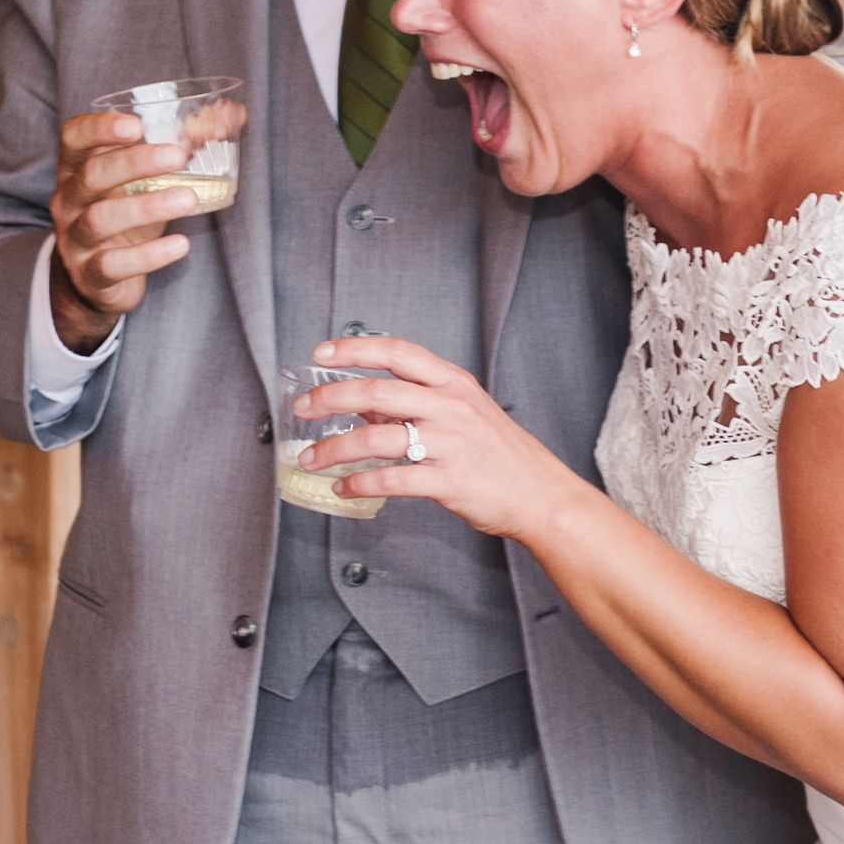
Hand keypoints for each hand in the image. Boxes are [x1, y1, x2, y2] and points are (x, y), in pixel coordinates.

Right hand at [48, 111, 198, 351]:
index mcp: (77, 169)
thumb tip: (234, 114)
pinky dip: (149, 255)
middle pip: (91, 174)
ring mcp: (75, 239)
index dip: (100, 127)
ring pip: (101, 218)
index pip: (74, 137)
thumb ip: (183, 148)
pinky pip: (114, 264)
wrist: (96, 281)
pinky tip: (181, 245)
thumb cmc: (125, 216)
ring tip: (188, 199)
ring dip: (147, 207)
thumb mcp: (144, 183)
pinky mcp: (90, 275)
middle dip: (134, 162)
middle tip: (178, 156)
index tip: (138, 125)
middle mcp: (69, 200)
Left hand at [294, 336, 584, 537]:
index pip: (397, 351)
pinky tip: (344, 485)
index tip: (321, 352)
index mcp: (454, 383)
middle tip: (302, 407)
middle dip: (330, 397)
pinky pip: (391, 479)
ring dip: (334, 448)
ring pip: (376, 437)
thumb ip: (416, 404)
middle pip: (377, 390)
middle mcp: (451, 407)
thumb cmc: (502, 455)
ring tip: (311, 457)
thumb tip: (365, 403)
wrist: (541, 495)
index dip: (354, 348)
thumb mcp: (464, 413)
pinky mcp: (448, 481)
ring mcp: (450, 443)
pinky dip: (359, 482)